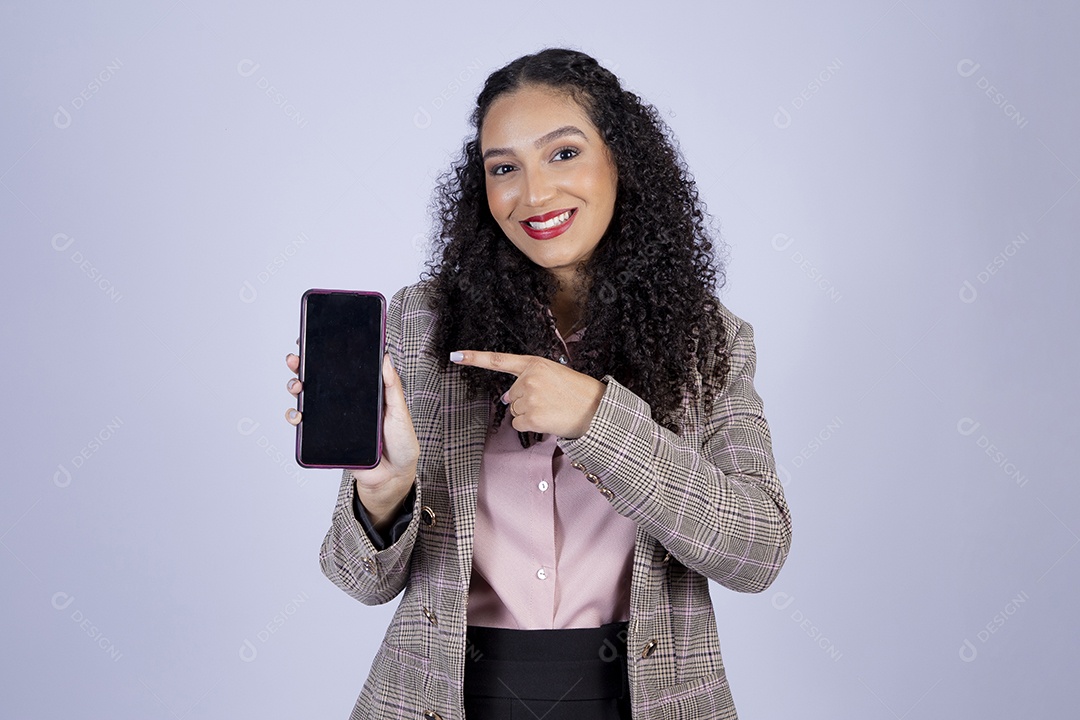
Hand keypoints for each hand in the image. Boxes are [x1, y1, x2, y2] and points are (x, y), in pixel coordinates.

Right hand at [285, 352, 417, 528]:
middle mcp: (345, 404)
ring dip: (295, 389)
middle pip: (318, 381)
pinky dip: (296, 418)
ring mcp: (334, 420)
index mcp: (363, 393)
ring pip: (307, 400)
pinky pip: (306, 427)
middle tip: (296, 360)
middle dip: (302, 367)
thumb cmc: (401, 443)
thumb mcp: (400, 411)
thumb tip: (386, 357)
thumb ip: (392, 386)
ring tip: (297, 387)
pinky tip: (299, 415)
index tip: (312, 341)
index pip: (341, 370)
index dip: (325, 355)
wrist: (393, 476)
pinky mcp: (326, 439)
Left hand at [450, 350, 604, 438]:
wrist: (596, 409)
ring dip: (530, 414)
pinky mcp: (531, 417)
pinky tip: (548, 420)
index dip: (474, 358)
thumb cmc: (577, 392)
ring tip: (553, 409)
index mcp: (534, 363)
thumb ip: (528, 381)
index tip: (455, 356)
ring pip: (514, 411)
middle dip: (525, 401)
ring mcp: (528, 398)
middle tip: (550, 401)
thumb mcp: (554, 375)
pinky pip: (519, 424)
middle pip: (511, 395)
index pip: (499, 360)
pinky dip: (531, 426)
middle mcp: (528, 379)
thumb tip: (505, 398)